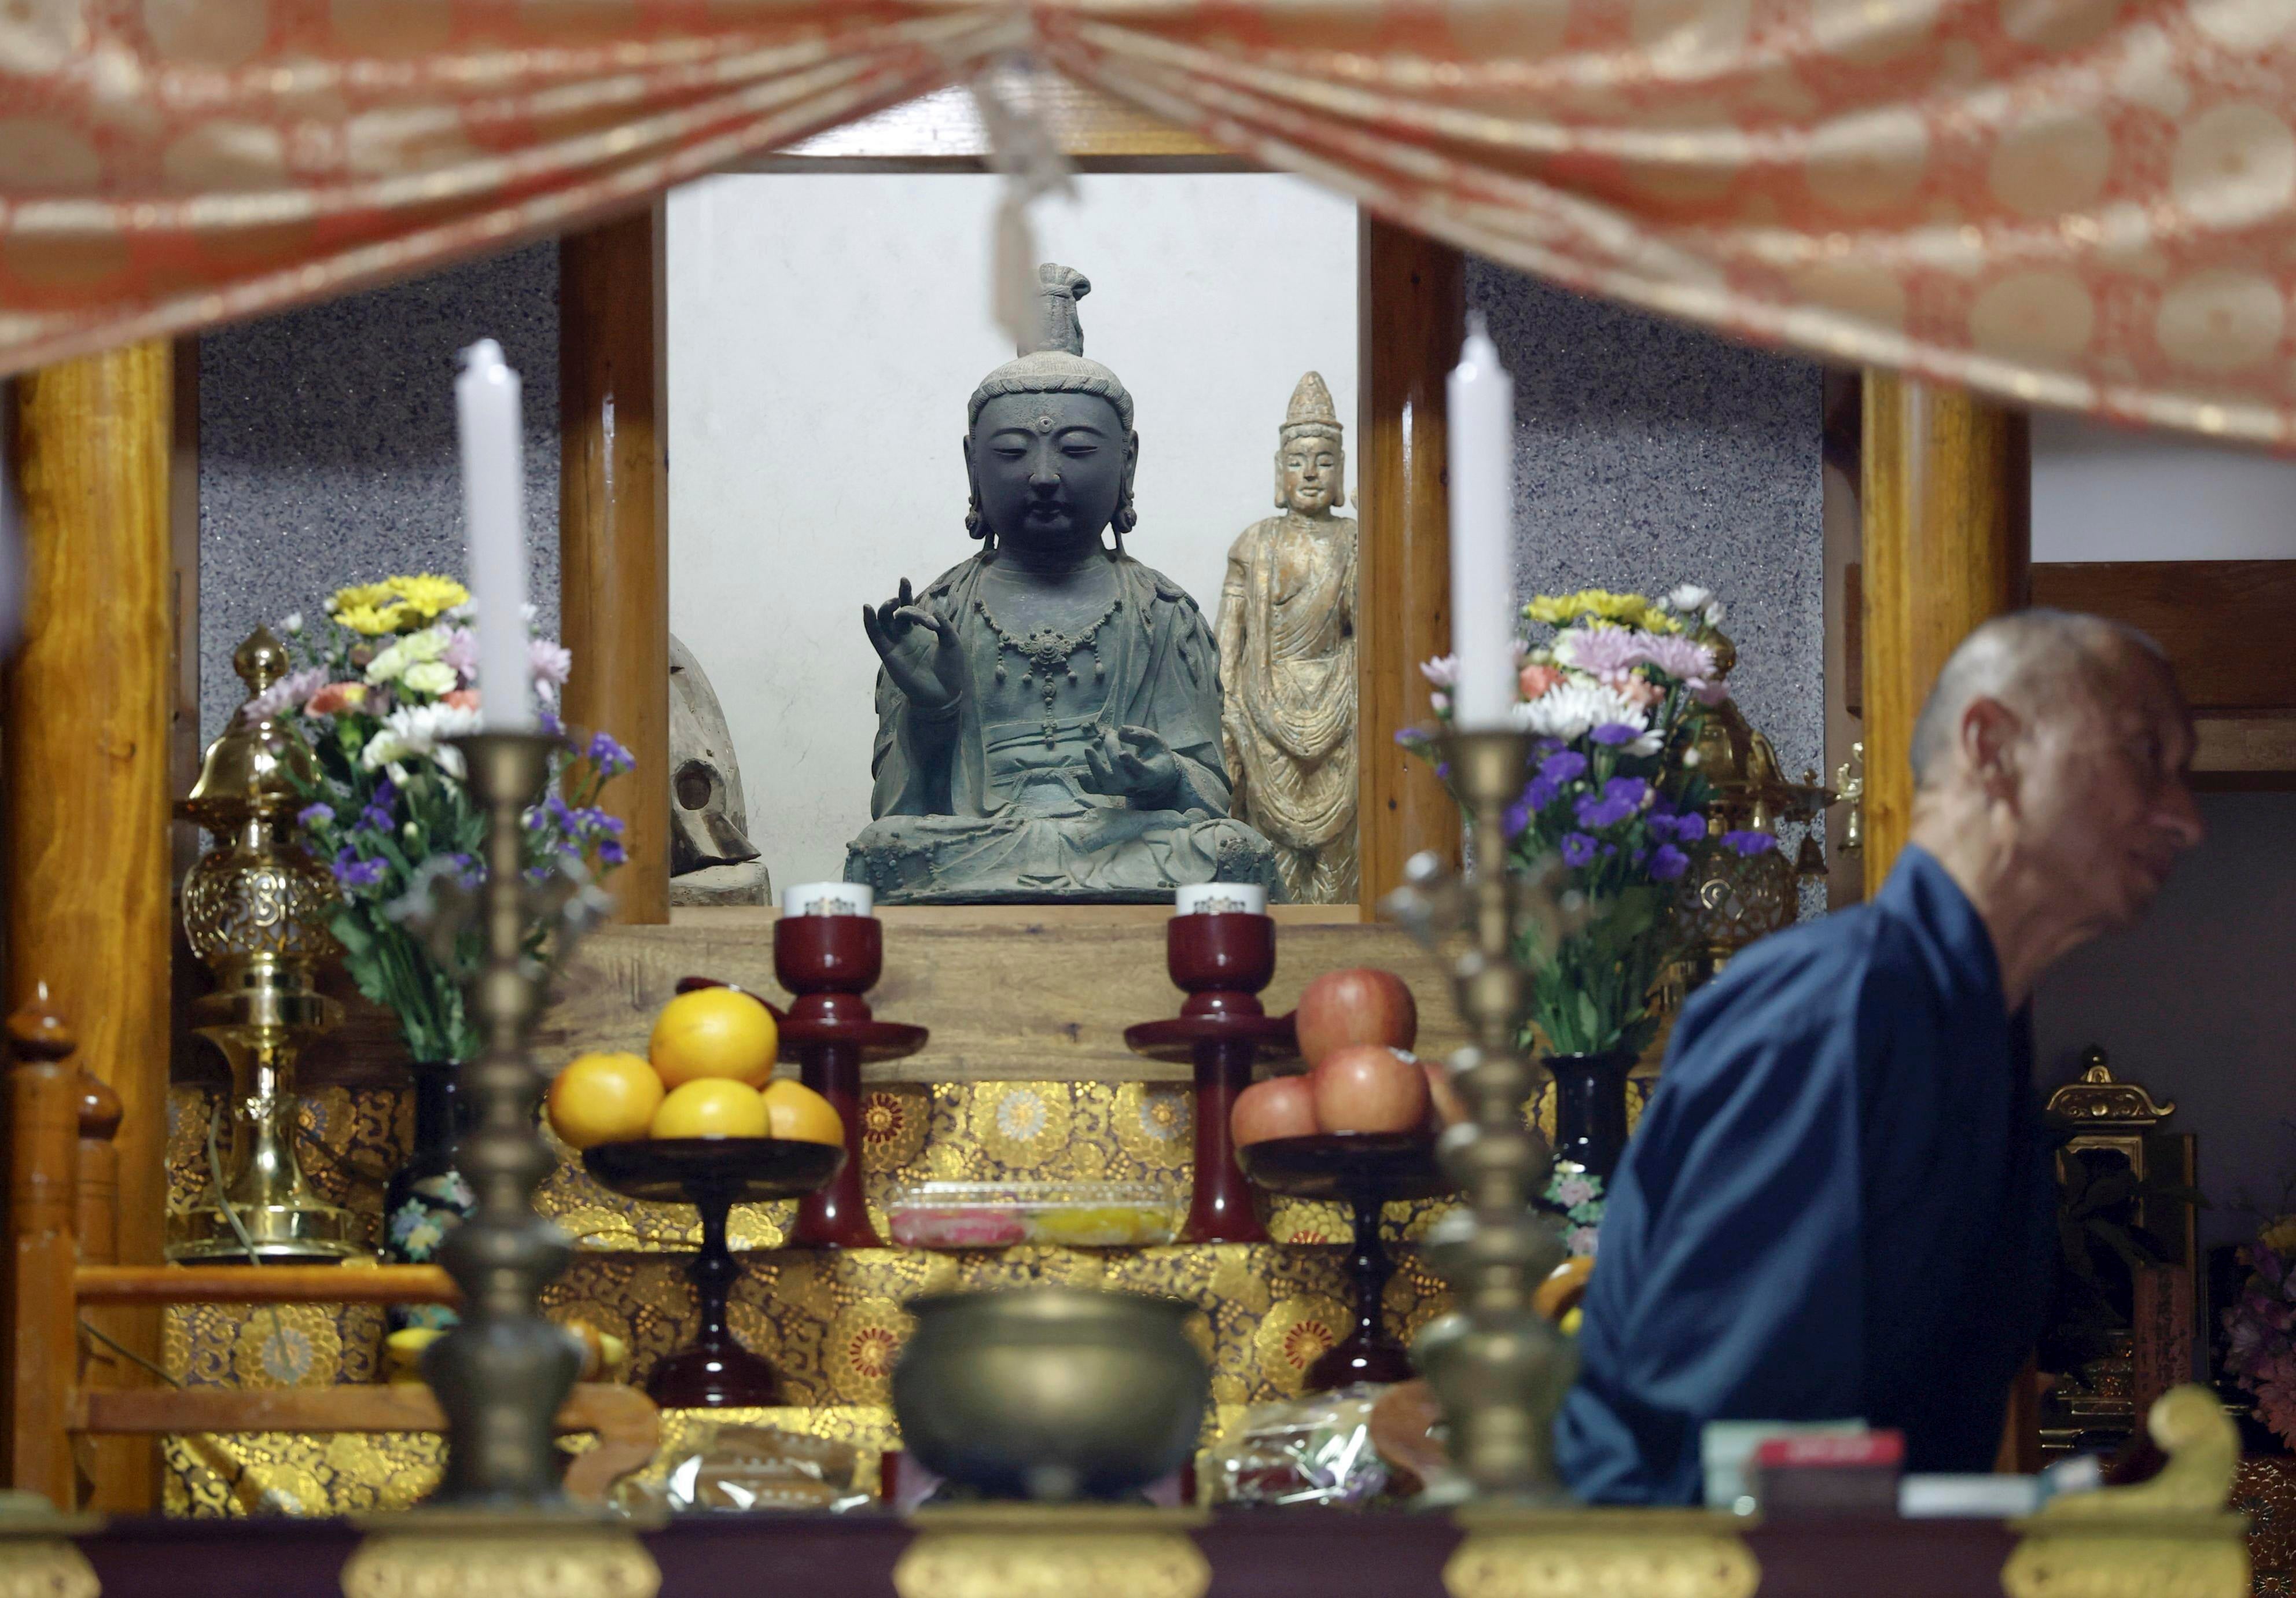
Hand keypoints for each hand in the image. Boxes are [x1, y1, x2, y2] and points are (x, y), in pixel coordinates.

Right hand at [861, 578, 963, 711]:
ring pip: (883, 621)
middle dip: (904, 604)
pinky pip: (876, 636)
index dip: (905, 593)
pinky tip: (867, 608)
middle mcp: (905, 636)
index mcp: (919, 631)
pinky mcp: (889, 654)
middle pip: (897, 612)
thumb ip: (945, 625)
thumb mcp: (953, 643)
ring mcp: (896, 645)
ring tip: (892, 601)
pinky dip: (869, 622)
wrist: (945, 693)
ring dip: (885, 608)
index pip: (909, 608)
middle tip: (918, 613)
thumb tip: (934, 608)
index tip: (903, 580)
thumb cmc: (950, 669)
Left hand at [1084, 724, 1181, 806]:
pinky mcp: (1111, 790)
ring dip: (1094, 767)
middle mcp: (1133, 785)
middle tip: (1110, 733)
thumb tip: (1120, 730)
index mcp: (1149, 774)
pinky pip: (1096, 790)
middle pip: (1119, 771)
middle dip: (1111, 748)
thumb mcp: (1156, 742)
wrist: (1158, 782)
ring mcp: (1120, 789)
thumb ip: (1140, 735)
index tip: (1122, 754)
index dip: (1130, 762)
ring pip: (1104, 784)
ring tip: (1088, 749)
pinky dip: (1085, 783)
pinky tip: (1079, 773)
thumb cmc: (1157, 757)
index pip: (1139, 769)